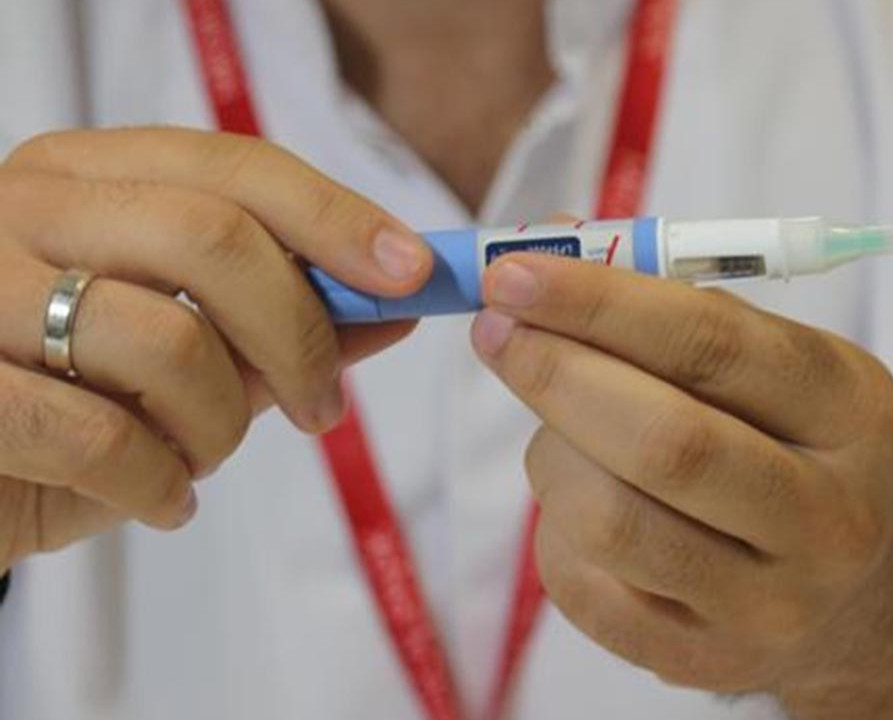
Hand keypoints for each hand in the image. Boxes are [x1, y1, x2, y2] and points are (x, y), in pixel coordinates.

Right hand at [0, 128, 430, 570]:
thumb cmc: (66, 401)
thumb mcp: (178, 351)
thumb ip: (278, 319)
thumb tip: (396, 305)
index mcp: (86, 177)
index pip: (235, 167)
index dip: (336, 218)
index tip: (414, 275)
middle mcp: (25, 208)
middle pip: (214, 237)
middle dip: (299, 334)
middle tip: (324, 408)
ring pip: (168, 339)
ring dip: (219, 425)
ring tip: (198, 458)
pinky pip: (101, 435)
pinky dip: (158, 484)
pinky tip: (158, 499)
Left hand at [470, 249, 892, 700]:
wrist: (855, 589)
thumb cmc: (795, 444)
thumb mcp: (778, 364)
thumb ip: (676, 306)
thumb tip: (546, 246)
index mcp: (851, 414)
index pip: (713, 347)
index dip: (600, 304)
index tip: (515, 271)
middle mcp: (826, 520)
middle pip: (663, 443)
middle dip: (556, 374)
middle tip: (495, 329)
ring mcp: (765, 606)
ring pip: (610, 520)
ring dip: (550, 451)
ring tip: (554, 423)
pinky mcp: (698, 660)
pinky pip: (583, 583)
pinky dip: (554, 522)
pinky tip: (577, 494)